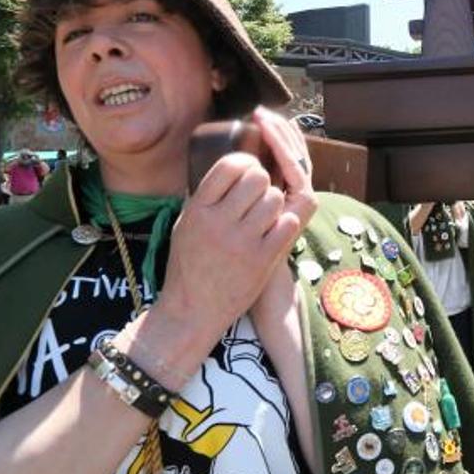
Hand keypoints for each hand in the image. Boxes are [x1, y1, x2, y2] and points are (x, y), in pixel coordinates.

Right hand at [159, 108, 315, 339]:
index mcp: (197, 209)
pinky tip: (275, 232)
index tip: (248, 172)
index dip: (245, 163)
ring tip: (265, 217)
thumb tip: (236, 165)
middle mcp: (218, 223)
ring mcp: (241, 242)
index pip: (229, 165)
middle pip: (258, 178)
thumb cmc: (190, 264)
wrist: (191, 311)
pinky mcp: (262, 260)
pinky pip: (287, 224)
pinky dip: (285, 224)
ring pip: (275, 199)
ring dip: (275, 205)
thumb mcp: (186, 224)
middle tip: (259, 196)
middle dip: (264, 183)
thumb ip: (208, 196)